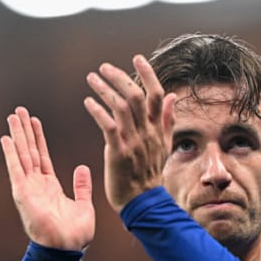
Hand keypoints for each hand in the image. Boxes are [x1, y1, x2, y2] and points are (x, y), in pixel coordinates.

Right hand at [0, 107, 94, 250]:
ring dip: (17, 135)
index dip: (39, 138)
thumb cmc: (75, 234)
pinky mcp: (23, 194)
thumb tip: (82, 168)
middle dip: (25, 130)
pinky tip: (7, 138)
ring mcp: (29, 189)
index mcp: (50, 187)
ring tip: (13, 116)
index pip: (43, 156)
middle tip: (19, 110)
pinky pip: (16, 170)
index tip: (35, 120)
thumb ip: (81, 186)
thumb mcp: (83, 204)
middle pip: (30, 151)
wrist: (67, 250)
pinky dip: (11, 153)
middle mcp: (37, 185)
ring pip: (22, 155)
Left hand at [84, 55, 176, 212]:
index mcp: (157, 129)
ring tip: (91, 78)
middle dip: (120, 77)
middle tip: (104, 67)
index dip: (148, 74)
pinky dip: (98, 111)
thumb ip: (166, 120)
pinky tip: (87, 102)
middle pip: (137, 95)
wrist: (143, 202)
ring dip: (104, 89)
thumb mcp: (163, 145)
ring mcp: (133, 142)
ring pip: (122, 107)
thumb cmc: (149, 174)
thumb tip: (172, 96)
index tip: (137, 58)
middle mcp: (147, 133)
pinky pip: (108, 126)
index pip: (156, 94)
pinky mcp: (118, 153)